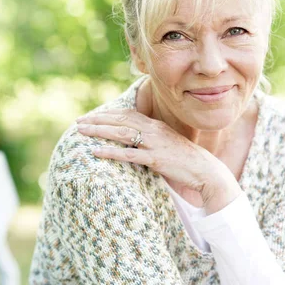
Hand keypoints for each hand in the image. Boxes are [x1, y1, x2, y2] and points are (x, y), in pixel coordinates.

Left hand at [75, 109, 240, 212]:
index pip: (127, 114)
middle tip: (79, 122)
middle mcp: (154, 130)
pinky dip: (111, 152)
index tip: (92, 116)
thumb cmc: (185, 160)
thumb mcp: (167, 144)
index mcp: (156, 125)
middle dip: (98, 120)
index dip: (108, 114)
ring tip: (82, 132)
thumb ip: (151, 140)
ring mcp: (155, 144)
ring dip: (100, 131)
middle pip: (121, 120)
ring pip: (122, 133)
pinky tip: (96, 152)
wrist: (205, 170)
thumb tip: (135, 142)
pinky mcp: (156, 159)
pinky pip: (129, 154)